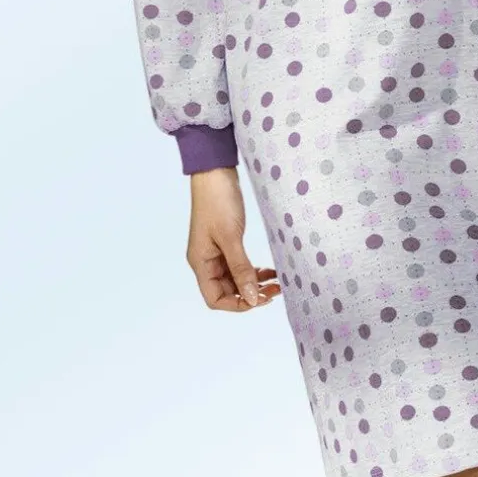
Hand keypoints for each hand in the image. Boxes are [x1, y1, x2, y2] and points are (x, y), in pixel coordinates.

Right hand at [186, 167, 281, 310]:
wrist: (216, 172)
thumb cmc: (218, 201)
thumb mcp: (231, 237)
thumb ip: (241, 269)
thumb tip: (252, 298)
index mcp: (201, 263)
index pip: (215, 299)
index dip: (237, 305)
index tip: (260, 300)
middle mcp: (206, 261)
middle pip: (227, 291)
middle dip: (250, 294)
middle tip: (275, 292)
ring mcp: (216, 251)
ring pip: (235, 278)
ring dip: (254, 283)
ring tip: (277, 283)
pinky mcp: (226, 241)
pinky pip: (240, 264)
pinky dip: (254, 269)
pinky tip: (270, 270)